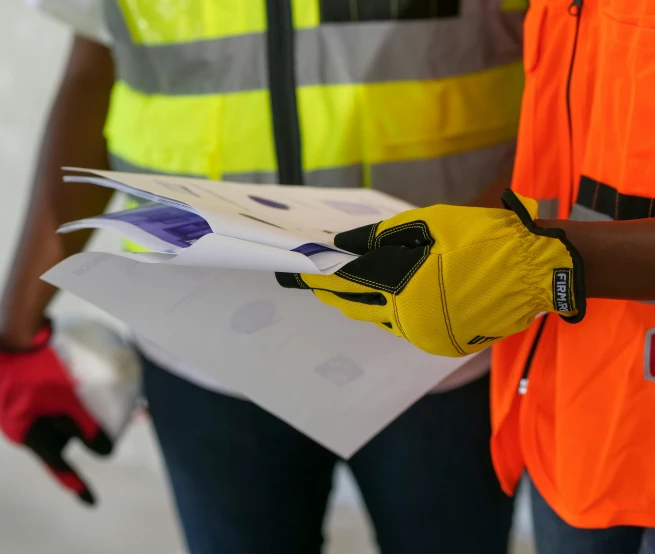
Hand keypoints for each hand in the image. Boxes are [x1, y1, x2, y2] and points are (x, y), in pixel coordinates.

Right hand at [0, 320, 113, 504]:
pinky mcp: (28, 389)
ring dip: (86, 417)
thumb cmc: (42, 364)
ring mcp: (22, 407)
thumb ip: (87, 428)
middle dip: (91, 437)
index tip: (91, 501)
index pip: (57, 464)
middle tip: (116, 430)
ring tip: (115, 405)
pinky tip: (94, 389)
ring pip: (62, 419)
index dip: (76, 483)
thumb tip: (105, 452)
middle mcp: (20, 425)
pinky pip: (56, 403)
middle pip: (63, 440)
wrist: (18, 326)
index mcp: (26, 433)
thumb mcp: (68, 399)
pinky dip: (75, 402)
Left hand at [277, 190, 585, 356]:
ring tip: (350, 286)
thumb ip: (381, 237)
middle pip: (356, 306)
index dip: (321, 278)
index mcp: (402, 285)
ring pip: (379, 319)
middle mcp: (407, 317)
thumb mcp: (430, 224)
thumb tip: (344, 246)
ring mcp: (425, 334)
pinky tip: (390, 298)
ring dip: (364, 302)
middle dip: (335, 293)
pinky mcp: (442, 343)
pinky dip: (391, 312)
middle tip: (318, 282)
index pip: (347, 283)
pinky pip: (404, 327)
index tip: (299, 274)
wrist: (535, 270)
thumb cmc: (482, 237)